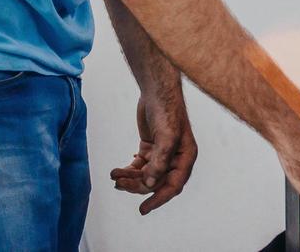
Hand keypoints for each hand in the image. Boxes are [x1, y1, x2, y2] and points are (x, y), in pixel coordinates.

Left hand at [110, 90, 198, 213]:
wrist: (156, 91)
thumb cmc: (167, 111)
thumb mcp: (166, 136)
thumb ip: (160, 161)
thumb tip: (149, 184)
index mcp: (185, 157)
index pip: (173, 185)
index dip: (158, 199)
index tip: (143, 209)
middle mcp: (176, 158)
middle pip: (156, 182)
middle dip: (137, 185)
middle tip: (119, 183)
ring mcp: (163, 154)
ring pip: (146, 176)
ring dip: (130, 178)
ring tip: (114, 174)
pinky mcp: (151, 148)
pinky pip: (140, 166)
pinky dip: (129, 170)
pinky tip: (118, 170)